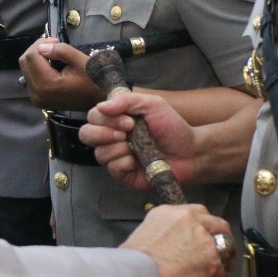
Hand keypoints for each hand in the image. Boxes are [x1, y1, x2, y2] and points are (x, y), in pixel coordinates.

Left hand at [19, 38, 103, 110]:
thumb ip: (60, 50)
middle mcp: (37, 93)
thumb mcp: (80, 61)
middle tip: (53, 46)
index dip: (41, 43)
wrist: (99, 100)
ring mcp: (36, 99)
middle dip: (37, 50)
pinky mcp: (38, 100)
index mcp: (46, 84)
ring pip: (25, 69)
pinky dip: (36, 69)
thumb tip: (42, 47)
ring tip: (53, 56)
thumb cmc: (93, 80)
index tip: (56, 41)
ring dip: (36, 59)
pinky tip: (49, 67)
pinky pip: (29, 79)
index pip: (31, 56)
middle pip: (25, 62)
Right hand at [81, 91, 198, 191]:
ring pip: (99, 153)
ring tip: (136, 148)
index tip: (129, 121)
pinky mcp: (123, 175)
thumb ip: (127, 100)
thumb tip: (101, 106)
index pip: (93, 117)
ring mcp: (116, 158)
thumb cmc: (172, 127)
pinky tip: (137, 161)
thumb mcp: (152, 104)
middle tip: (126, 134)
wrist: (190, 152)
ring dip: (118, 148)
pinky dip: (124, 163)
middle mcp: (112, 139)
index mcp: (116, 120)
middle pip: (86, 134)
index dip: (105, 119)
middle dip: (103, 133)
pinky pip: (112, 168)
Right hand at [119, 203, 229, 276]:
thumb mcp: (143, 235)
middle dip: (221, 242)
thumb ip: (162, 237)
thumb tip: (165, 251)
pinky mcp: (212, 260)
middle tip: (218, 258)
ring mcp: (204, 239)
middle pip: (218, 225)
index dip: (203, 229)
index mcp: (170, 212)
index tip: (202, 241)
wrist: (136, 274)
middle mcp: (190, 220)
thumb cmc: (131, 262)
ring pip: (224, 252)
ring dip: (218, 269)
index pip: (196, 214)